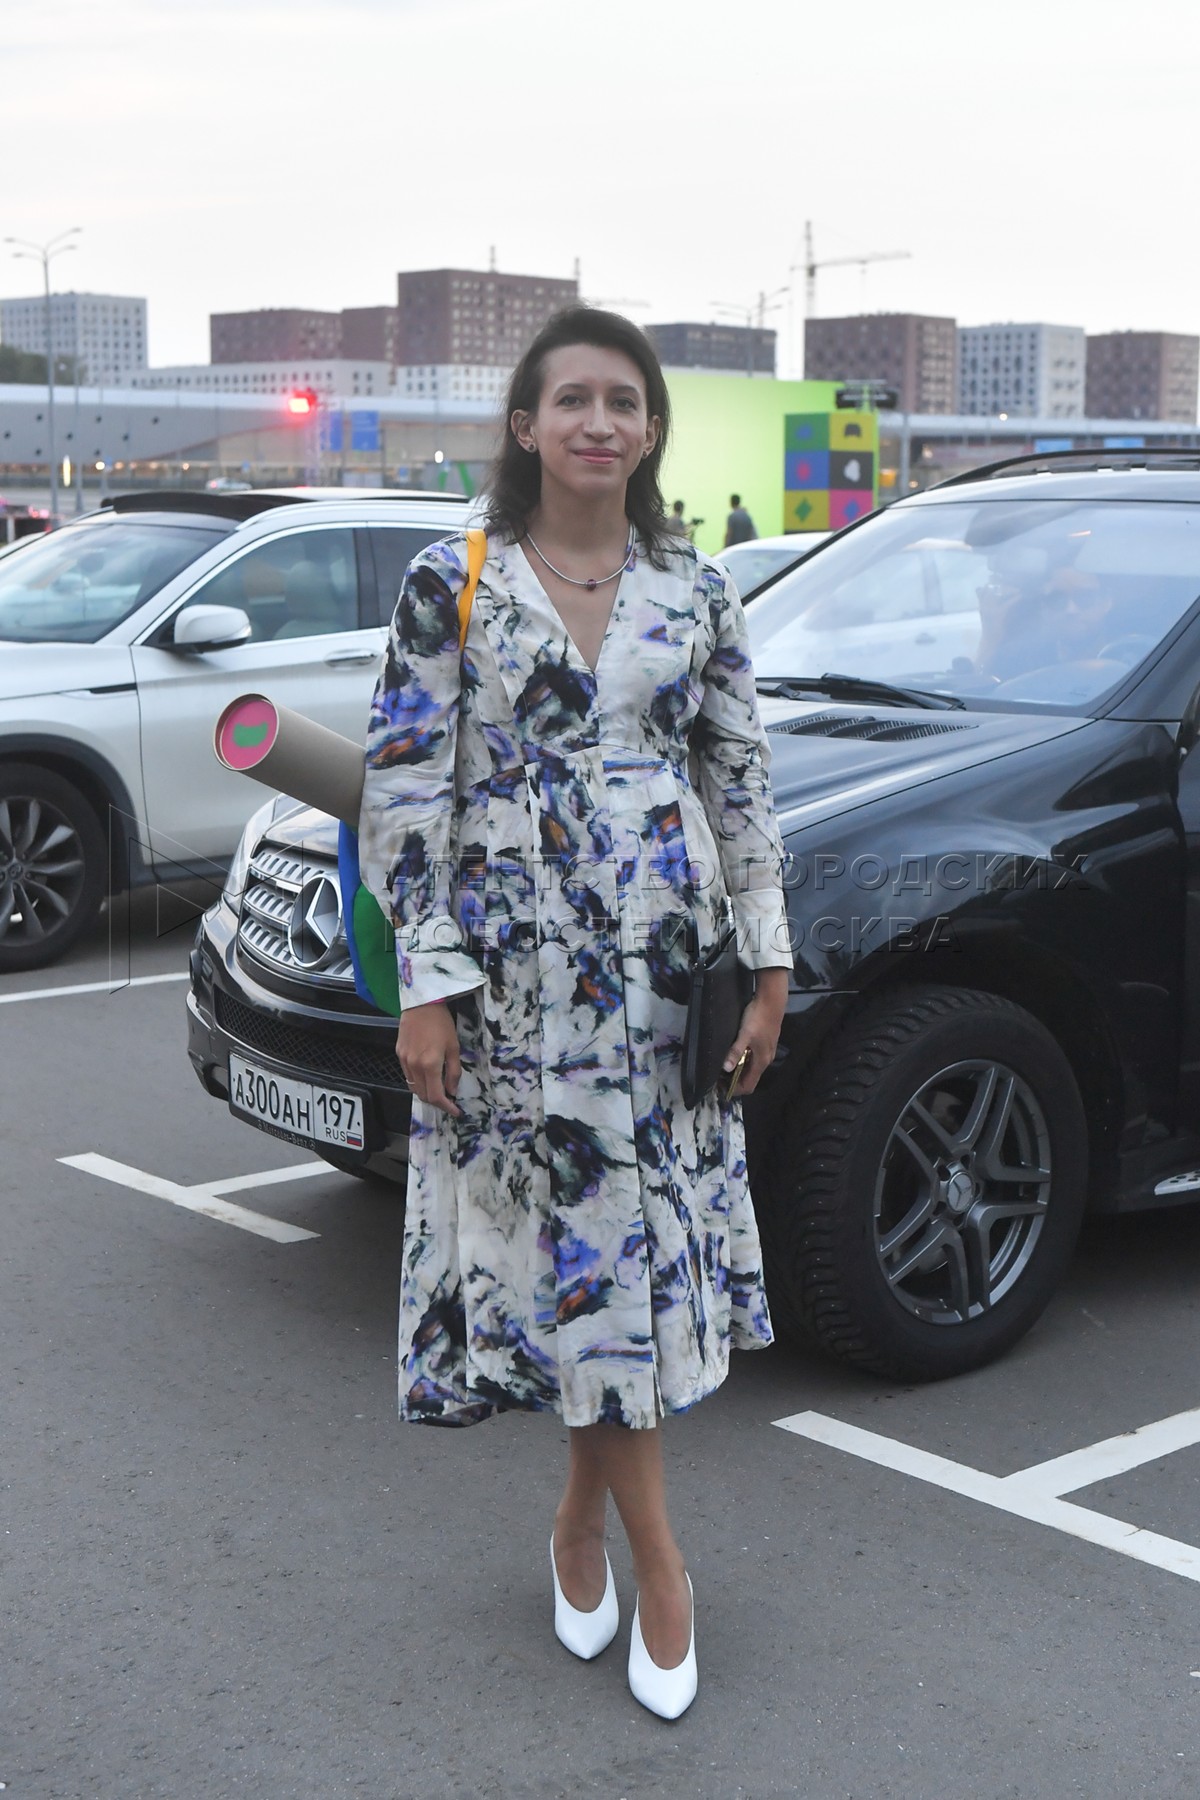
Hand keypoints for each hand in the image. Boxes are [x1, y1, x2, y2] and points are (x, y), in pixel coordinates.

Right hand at [397, 1001, 461, 1115]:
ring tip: (438, 1090)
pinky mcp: (398, 1054)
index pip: (435, 1096)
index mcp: (430, 1065)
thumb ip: (453, 1071)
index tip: (455, 1111)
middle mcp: (414, 1066)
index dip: (446, 1107)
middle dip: (436, 1101)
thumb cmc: (441, 1022)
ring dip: (426, 1092)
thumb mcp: (454, 1047)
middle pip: (423, 1095)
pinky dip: (417, 1081)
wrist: (421, 1003)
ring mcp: (404, 1060)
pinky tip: (426, 1076)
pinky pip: (407, 1075)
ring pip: (414, 1087)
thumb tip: (452, 1091)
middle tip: (448, 1100)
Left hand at [723, 967, 787, 1098]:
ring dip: (738, 1071)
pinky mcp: (765, 1044)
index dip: (734, 1090)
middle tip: (717, 1076)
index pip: (748, 1086)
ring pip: (751, 1069)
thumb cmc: (758, 1018)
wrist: (772, 1001)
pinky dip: (743, 1062)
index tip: (719, 1086)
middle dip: (734, 1081)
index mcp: (761, 1061)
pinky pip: (753, 1060)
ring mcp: (767, 1052)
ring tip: (722, 1065)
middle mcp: (765, 1060)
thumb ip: (736, 1052)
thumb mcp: (744, 1034)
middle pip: (749, 1079)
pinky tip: (734, 1053)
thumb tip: (725, 1068)